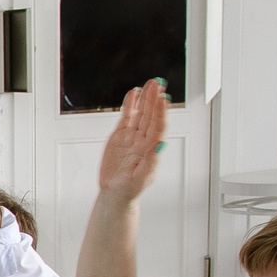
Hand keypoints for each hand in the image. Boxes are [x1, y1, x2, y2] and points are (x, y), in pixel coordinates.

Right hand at [97, 81, 167, 201]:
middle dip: (154, 99)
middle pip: (151, 115)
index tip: (162, 99)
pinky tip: (134, 94)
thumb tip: (161, 144)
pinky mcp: (120, 136)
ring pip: (141, 113)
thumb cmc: (129, 188)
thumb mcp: (141, 177)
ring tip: (150, 84)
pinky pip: (127, 117)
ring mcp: (132, 136)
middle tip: (157, 84)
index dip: (160, 112)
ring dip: (146, 99)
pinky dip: (130, 105)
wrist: (114, 193)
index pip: (158, 126)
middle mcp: (143, 140)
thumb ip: (151, 160)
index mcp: (151, 149)